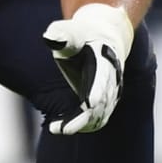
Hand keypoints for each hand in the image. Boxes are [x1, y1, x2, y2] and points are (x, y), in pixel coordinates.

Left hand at [42, 3, 133, 134]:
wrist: (103, 39)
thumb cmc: (82, 37)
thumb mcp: (72, 33)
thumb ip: (63, 35)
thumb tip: (49, 36)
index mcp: (105, 61)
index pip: (103, 79)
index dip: (98, 91)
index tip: (89, 102)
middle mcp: (112, 80)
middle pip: (101, 104)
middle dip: (83, 119)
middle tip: (60, 129)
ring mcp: (111, 93)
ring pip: (99, 116)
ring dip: (80, 126)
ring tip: (55, 128)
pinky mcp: (106, 102)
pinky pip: (97, 120)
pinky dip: (82, 126)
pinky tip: (62, 127)